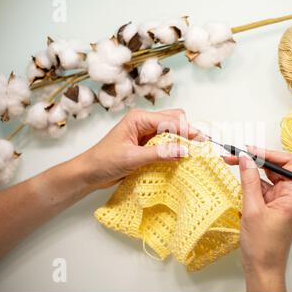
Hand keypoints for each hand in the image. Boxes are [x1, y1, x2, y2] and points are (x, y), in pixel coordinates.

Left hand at [77, 108, 197, 189]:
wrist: (89, 173)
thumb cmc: (104, 162)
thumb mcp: (132, 158)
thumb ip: (159, 153)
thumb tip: (184, 151)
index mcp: (139, 118)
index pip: (170, 120)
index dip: (187, 130)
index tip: (201, 141)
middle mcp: (144, 121)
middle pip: (174, 119)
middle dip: (187, 131)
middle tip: (200, 146)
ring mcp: (146, 132)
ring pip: (172, 130)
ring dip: (182, 139)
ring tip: (192, 151)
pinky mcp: (147, 144)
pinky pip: (166, 141)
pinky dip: (175, 147)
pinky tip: (180, 156)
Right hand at [224, 147, 291, 291]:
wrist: (262, 268)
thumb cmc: (263, 245)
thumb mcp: (253, 209)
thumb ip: (249, 181)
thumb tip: (245, 159)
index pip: (287, 163)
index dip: (268, 153)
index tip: (249, 150)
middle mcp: (289, 196)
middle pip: (275, 168)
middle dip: (255, 159)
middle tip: (235, 155)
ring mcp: (279, 201)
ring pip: (266, 177)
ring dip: (250, 171)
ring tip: (232, 163)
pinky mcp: (270, 207)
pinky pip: (261, 189)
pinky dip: (249, 183)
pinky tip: (237, 179)